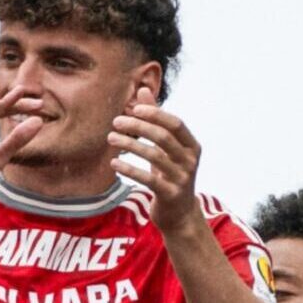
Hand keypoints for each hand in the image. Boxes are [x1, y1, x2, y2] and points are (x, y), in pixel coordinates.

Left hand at [109, 98, 203, 230]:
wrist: (179, 213)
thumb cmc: (170, 174)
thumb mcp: (166, 149)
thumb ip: (155, 120)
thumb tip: (142, 90)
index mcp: (191, 145)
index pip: (175, 123)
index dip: (156, 114)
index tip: (133, 108)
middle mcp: (190, 159)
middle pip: (163, 137)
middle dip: (139, 127)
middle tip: (116, 122)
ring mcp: (181, 177)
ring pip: (155, 156)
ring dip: (130, 145)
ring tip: (111, 138)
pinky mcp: (169, 193)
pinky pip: (148, 179)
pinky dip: (129, 169)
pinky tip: (113, 162)